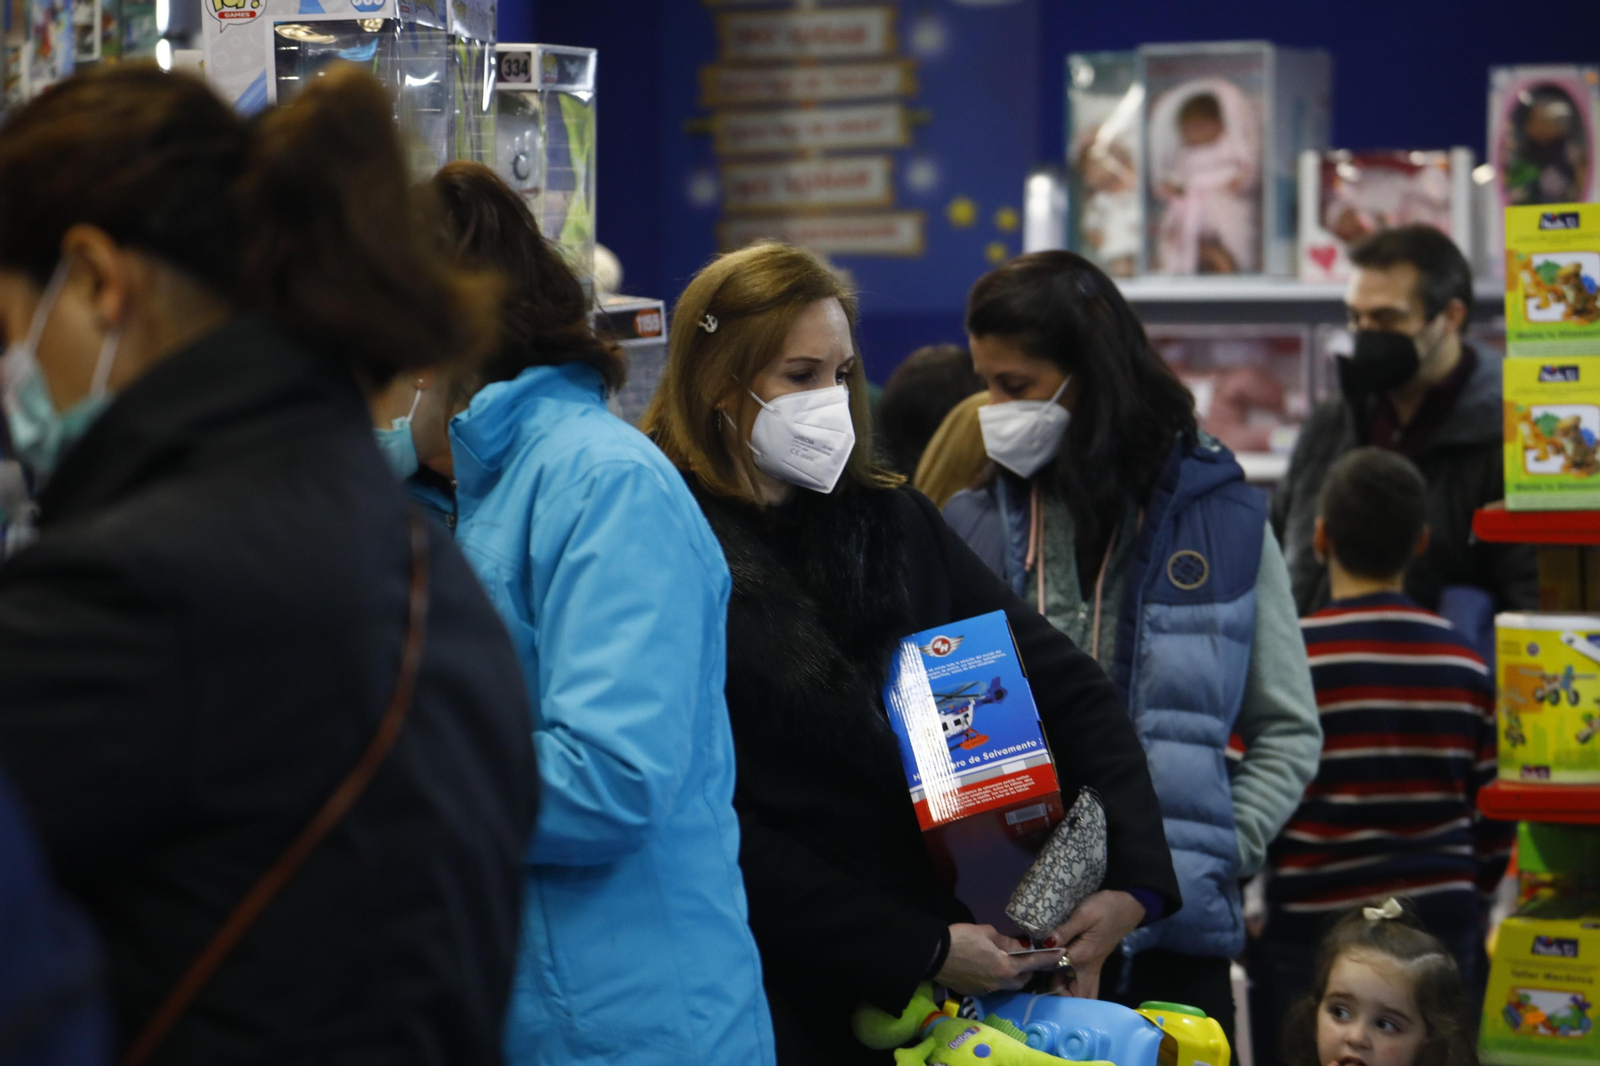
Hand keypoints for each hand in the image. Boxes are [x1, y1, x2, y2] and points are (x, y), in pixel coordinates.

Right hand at [935, 924, 1064, 995]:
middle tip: (1027, 958)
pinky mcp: (975, 992)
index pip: (1033, 962)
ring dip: (1012, 976)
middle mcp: (1000, 983)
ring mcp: (987, 990)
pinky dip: (996, 978)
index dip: (1048, 957)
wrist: (934, 955)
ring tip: (1008, 963)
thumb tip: (1021, 947)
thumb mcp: (986, 933)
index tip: (1060, 954)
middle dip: (1028, 970)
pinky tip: (987, 968)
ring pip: (1008, 985)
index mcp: (1006, 967)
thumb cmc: (961, 939)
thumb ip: (1007, 942)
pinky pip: (993, 986)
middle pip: (1022, 979)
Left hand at [1049, 890, 1146, 998]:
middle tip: (1044, 988)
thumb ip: (1065, 930)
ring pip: (1082, 992)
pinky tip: (1056, 972)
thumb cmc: (1106, 908)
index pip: (1061, 979)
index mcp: (1084, 959)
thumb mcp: (1084, 914)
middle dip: (1062, 999)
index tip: (1032, 976)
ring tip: (1047, 980)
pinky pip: (1081, 981)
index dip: (1047, 982)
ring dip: (1066, 992)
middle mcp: (1089, 968)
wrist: (1127, 906)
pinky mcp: (1092, 962)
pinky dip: (1070, 984)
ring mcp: (1092, 967)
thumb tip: (1046, 944)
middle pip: (1079, 997)